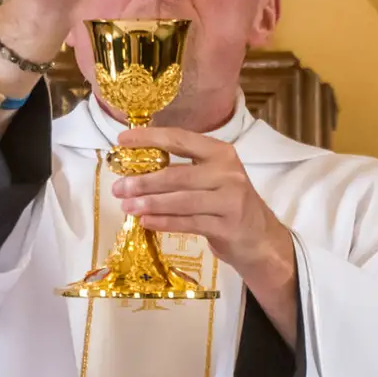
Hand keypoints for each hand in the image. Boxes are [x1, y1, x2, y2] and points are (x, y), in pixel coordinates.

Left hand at [117, 127, 300, 345]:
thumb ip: (183, 170)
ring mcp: (229, 200)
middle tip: (118, 187)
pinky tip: (146, 222)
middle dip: (143, 181)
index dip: (149, 139)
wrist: (260, 238)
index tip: (121, 142)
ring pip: (180, 201)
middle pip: (177, 174)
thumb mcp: (213, 178)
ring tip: (126, 207)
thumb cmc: (228, 204)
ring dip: (149, 204)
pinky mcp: (227, 226)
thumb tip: (137, 169)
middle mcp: (227, 173)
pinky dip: (164, 222)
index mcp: (221, 153)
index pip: (180, 139)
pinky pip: (188, 223)